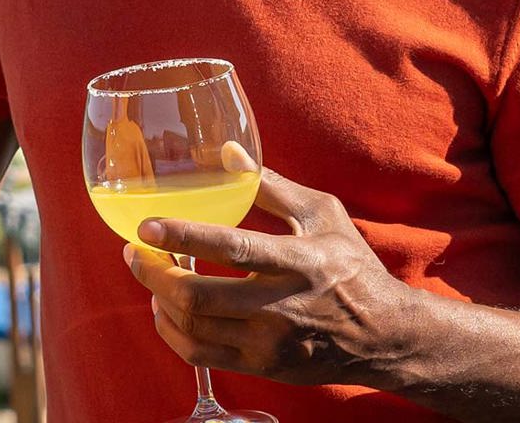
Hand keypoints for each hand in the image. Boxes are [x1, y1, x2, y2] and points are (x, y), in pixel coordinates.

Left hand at [122, 167, 422, 387]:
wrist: (382, 335)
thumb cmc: (351, 267)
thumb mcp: (322, 214)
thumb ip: (270, 185)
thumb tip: (227, 152)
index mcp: (298, 261)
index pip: (231, 248)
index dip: (183, 237)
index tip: (147, 226)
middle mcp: (282, 307)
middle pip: (199, 298)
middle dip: (155, 274)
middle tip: (136, 252)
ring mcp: (270, 343)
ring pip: (193, 329)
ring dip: (158, 301)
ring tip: (149, 275)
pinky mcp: (262, 366)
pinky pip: (200, 355)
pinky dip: (172, 333)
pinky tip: (165, 310)